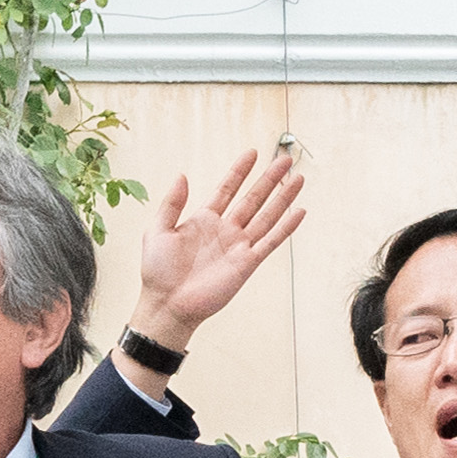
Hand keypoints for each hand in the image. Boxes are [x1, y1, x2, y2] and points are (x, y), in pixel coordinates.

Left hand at [124, 146, 306, 350]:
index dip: (239, 171)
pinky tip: (299, 212)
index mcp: (204, 220)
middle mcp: (225, 230)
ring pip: (267, 216)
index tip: (252, 153)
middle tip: (284, 159)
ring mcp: (238, 246)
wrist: (167, 304)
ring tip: (297, 178)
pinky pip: (270, 242)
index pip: (227, 189)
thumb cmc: (158, 272)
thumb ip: (171, 203)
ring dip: (282, 198)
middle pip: (253, 198)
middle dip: (269, 179)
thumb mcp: (158, 231)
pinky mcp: (246, 263)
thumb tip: (182, 175)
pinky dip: (286, 227)